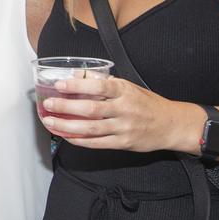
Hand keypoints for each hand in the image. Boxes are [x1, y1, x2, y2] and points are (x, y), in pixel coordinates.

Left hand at [39, 75, 183, 152]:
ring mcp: (124, 128)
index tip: (60, 85)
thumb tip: (80, 76)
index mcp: (125, 91)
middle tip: (48, 105)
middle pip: (91, 109)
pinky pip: (97, 143)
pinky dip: (79, 140)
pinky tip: (67, 136)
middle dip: (66, 107)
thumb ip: (105, 83)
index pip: (99, 87)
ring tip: (51, 123)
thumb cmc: (147, 103)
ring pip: (91, 129)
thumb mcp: (129, 87)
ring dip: (67, 126)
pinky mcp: (123, 143)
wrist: (171, 125)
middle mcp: (124, 109)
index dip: (77, 86)